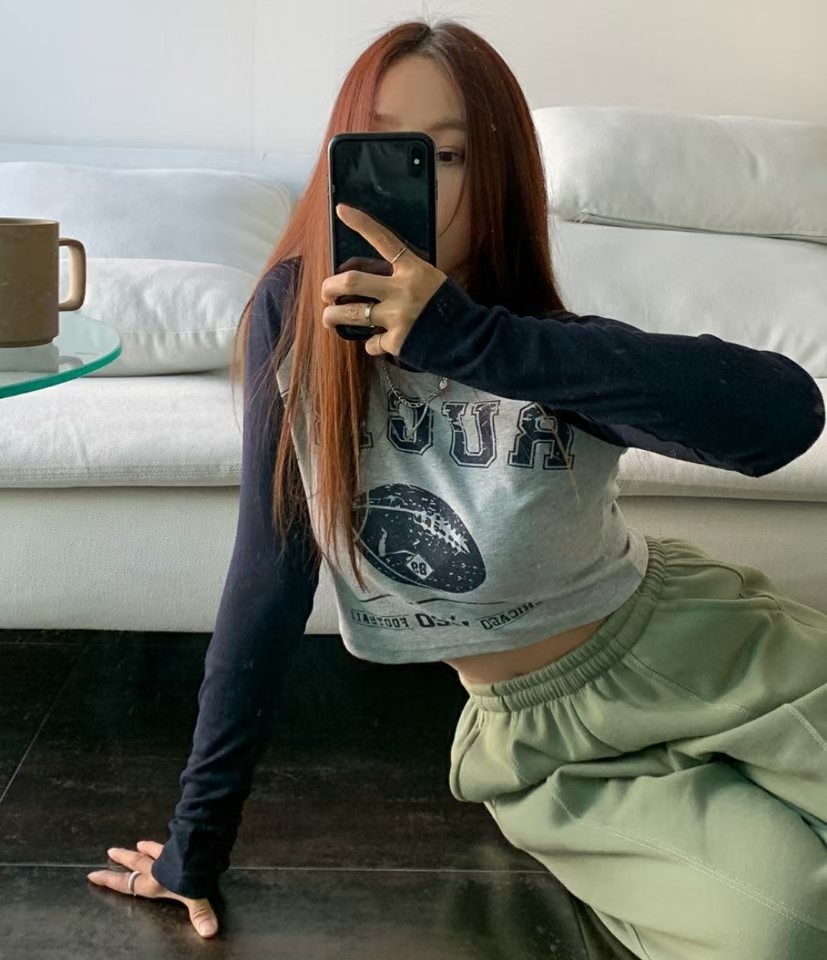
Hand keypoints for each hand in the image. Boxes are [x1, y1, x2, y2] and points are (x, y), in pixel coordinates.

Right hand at [86, 840, 218, 937]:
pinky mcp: (178, 843)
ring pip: (152, 850)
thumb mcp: (194, 897)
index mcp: (153, 883)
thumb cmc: (190, 876)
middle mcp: (156, 868)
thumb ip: (199, 914)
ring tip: (138, 844)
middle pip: (136, 862)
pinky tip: (171, 833)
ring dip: (145, 848)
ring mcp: (167, 853)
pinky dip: (166, 841)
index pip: (127, 883)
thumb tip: (209, 932)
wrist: (199, 849)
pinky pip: (169, 842)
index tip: (94, 875)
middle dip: (123, 858)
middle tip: (110, 850)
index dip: (110, 880)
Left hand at [321, 203, 446, 356]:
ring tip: (329, 318)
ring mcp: (398, 316)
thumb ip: (404, 278)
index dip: (361, 224)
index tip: (341, 210)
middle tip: (325, 293)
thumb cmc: (450, 308)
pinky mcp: (397, 341)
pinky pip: (371, 342)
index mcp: (413, 269)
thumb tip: (373, 284)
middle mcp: (402, 289)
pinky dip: (371, 344)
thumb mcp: (432, 280)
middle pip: (351, 282)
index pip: (384, 239)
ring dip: (332, 317)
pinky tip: (378, 342)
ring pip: (351, 314)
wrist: (470, 339)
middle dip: (330, 287)